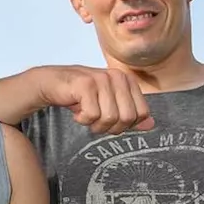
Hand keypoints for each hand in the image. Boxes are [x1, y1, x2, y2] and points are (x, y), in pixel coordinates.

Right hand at [35, 66, 153, 135]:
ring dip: (95, 124)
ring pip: (110, 118)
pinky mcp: (86, 84)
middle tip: (96, 119)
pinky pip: (92, 115)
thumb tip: (151, 124)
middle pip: (127, 118)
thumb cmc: (81, 94)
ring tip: (86, 114)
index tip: (110, 120)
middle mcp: (117, 77)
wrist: (52, 83)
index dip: (126, 124)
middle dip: (110, 126)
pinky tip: (77, 111)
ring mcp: (102, 79)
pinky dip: (82, 119)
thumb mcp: (109, 104)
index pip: (142, 113)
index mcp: (127, 80)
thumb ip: (130, 114)